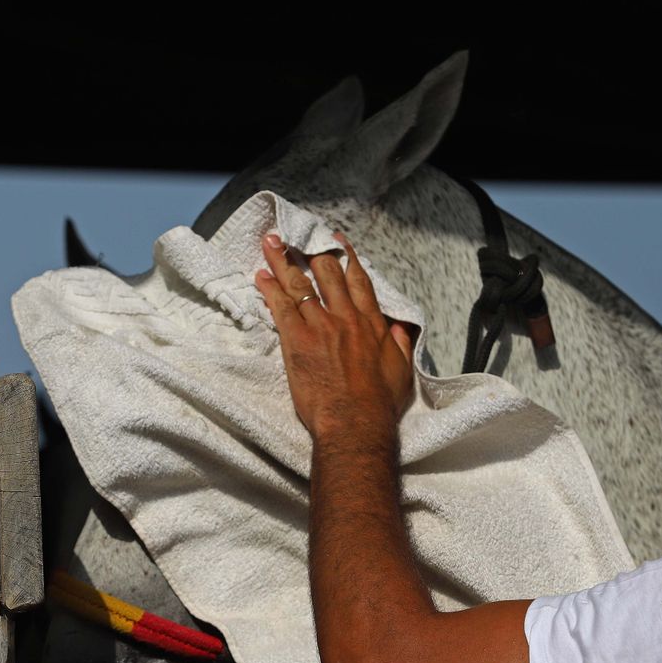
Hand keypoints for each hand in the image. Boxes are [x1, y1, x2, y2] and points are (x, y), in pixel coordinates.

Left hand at [254, 231, 416, 440]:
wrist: (355, 423)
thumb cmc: (379, 404)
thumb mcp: (401, 370)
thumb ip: (399, 344)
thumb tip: (398, 327)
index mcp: (371, 323)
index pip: (358, 279)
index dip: (346, 256)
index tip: (336, 241)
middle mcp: (345, 317)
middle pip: (326, 273)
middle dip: (310, 252)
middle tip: (296, 239)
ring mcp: (320, 327)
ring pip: (299, 284)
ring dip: (282, 260)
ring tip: (270, 243)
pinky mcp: (297, 341)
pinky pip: (280, 307)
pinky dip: (269, 289)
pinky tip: (260, 275)